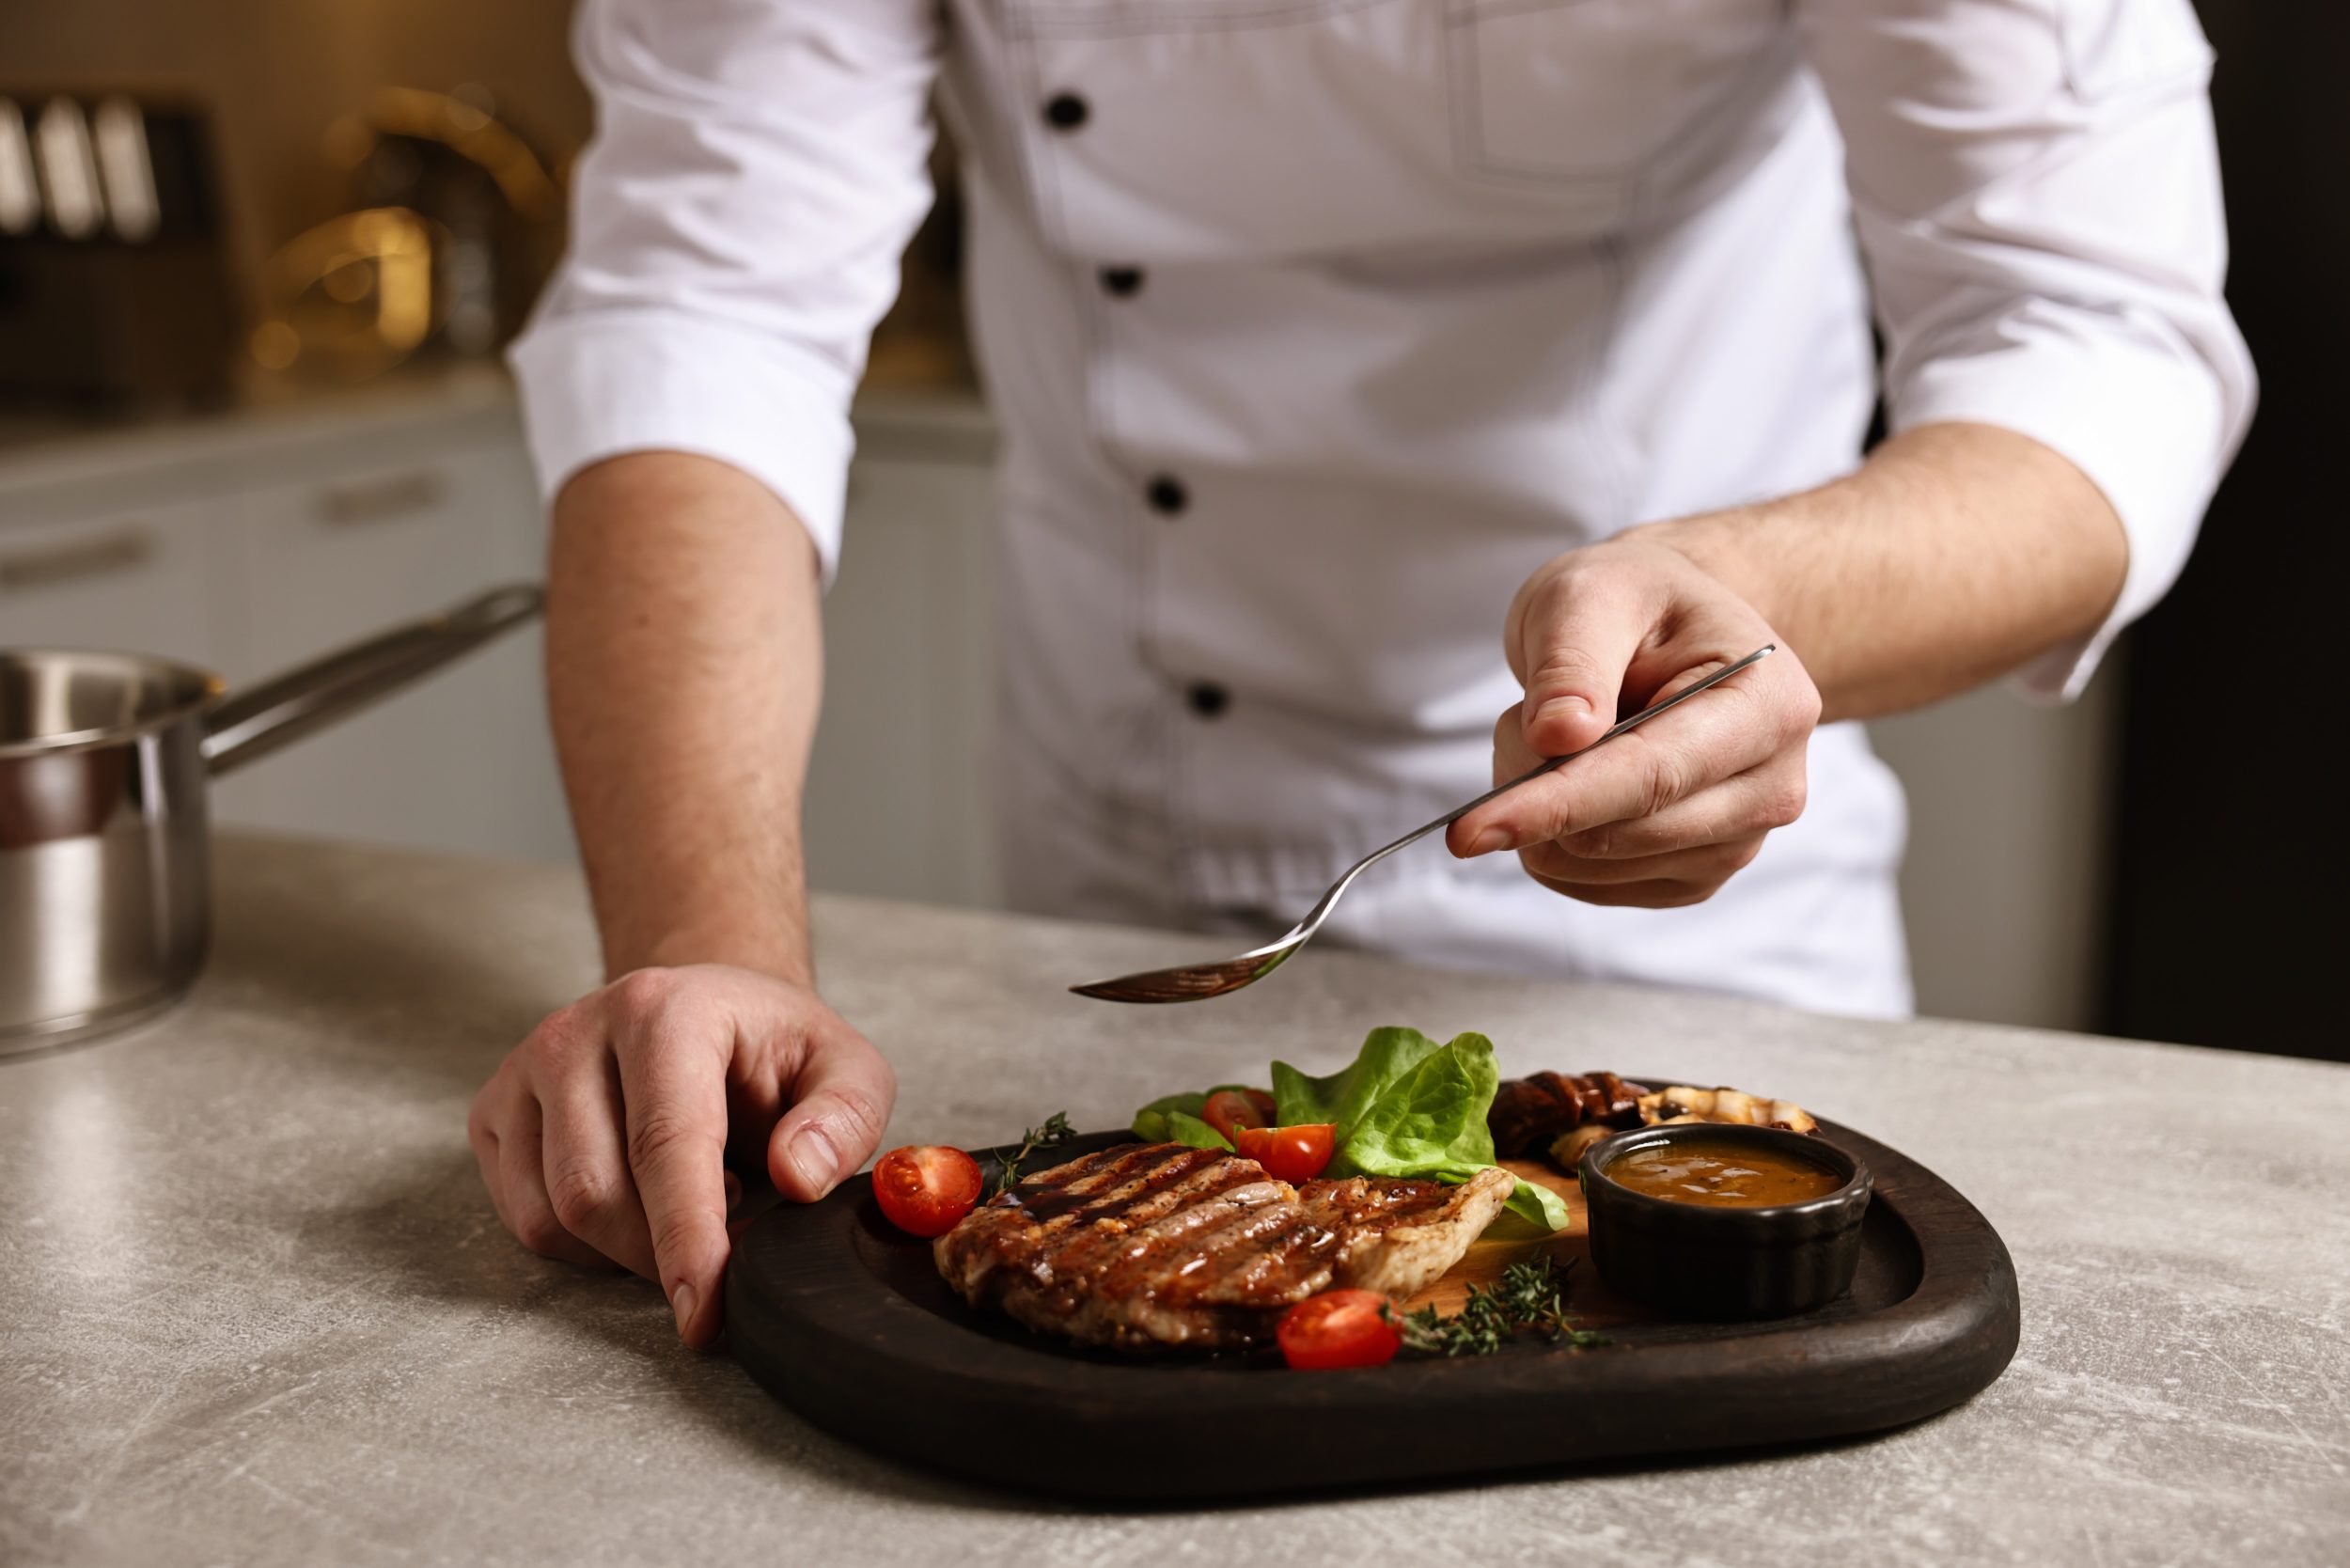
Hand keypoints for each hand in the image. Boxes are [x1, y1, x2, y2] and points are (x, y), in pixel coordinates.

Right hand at [467, 965, 894, 1346]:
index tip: (704, 1315)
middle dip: (659, 1253)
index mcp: (664, 1012)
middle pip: (593, 1195)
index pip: (664, 1144)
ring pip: (551, 1218)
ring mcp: (524, 1071)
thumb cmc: (772, 1049)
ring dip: (624, 1250)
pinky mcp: (495, 1111)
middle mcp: (577, 1032)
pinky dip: (584, 1243)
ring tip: (686, 1201)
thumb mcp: (846, 1068)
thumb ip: (844, 1118)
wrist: (704, 1009)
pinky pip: (524, 1220)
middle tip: (726, 1237)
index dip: (686, 1239)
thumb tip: (798, 1176)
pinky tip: (636, 1200)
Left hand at [1447, 537, 1822, 907]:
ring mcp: (1736, 842)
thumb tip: (1558, 738)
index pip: (1652, 777)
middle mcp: (1770, 786)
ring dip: (1541, 806)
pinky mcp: (1693, 875)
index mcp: (1768, 705)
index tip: (1471, 828)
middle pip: (1620, 834)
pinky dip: (1552, 834)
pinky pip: (1588, 884)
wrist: (1669, 632)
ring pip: (1591, 866)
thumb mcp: (1591, 594)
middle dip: (1535, 784)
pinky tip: (1574, 776)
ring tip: (1563, 731)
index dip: (1557, 804)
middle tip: (1525, 715)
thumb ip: (1571, 662)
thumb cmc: (1637, 604)